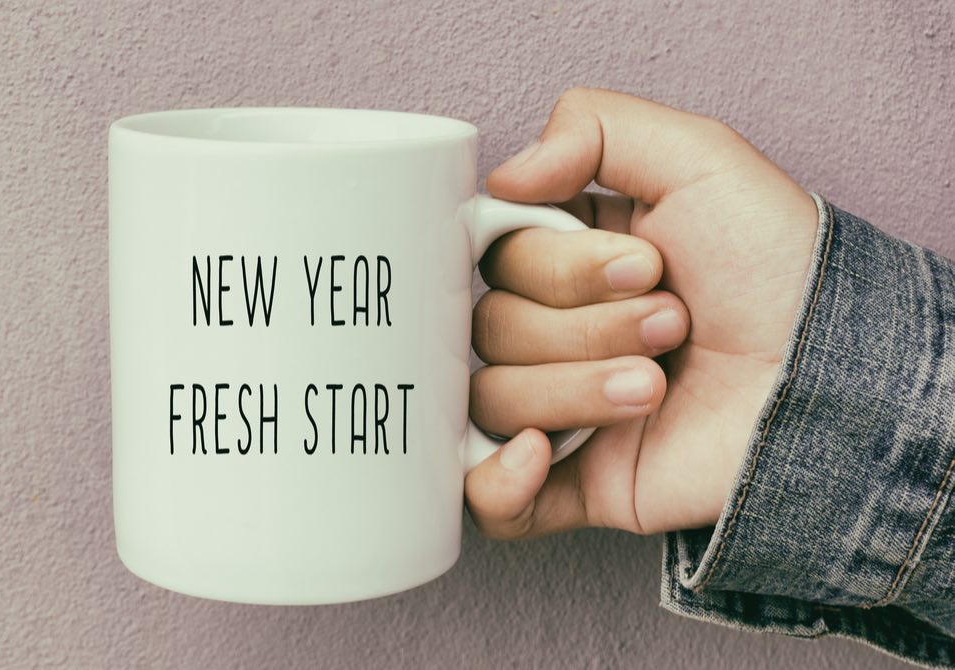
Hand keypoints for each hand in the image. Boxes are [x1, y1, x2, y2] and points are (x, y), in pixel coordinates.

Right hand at [466, 88, 818, 536]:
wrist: (832, 383)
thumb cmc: (781, 273)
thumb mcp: (702, 161)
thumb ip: (594, 128)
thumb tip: (502, 176)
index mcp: (572, 260)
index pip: (498, 258)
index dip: (557, 266)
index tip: (643, 266)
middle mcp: (557, 331)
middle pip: (492, 327)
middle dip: (585, 327)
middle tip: (674, 326)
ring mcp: (560, 409)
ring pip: (492, 399)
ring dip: (574, 390)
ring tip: (656, 386)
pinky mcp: (575, 483)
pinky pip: (488, 499)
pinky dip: (495, 481)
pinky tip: (539, 454)